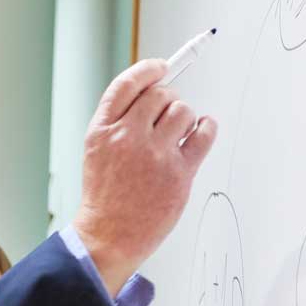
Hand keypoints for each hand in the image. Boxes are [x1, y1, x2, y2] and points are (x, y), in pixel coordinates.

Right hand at [72, 58, 218, 292]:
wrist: (108, 236)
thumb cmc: (106, 196)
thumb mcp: (98, 152)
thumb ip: (120, 122)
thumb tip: (156, 92)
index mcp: (103, 131)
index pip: (128, 84)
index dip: (149, 70)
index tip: (162, 68)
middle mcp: (127, 137)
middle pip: (160, 94)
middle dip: (168, 99)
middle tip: (168, 114)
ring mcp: (154, 155)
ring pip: (184, 110)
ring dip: (185, 118)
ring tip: (177, 135)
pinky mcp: (179, 172)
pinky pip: (204, 133)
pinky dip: (207, 127)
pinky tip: (200, 133)